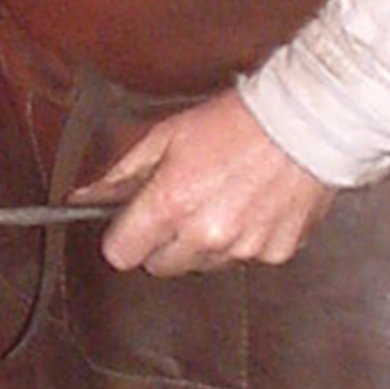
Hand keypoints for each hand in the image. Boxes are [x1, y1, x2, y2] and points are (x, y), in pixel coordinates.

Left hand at [88, 93, 337, 275]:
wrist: (306, 123)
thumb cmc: (236, 121)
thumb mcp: (167, 135)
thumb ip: (122, 173)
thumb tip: (84, 196)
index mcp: (170, 205)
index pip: (121, 255)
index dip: (125, 236)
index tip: (132, 224)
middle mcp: (205, 235)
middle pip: (160, 267)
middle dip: (163, 242)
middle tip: (182, 204)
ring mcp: (243, 248)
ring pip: (204, 265)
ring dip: (204, 243)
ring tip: (224, 198)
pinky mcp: (276, 253)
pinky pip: (245, 258)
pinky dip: (245, 240)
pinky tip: (253, 205)